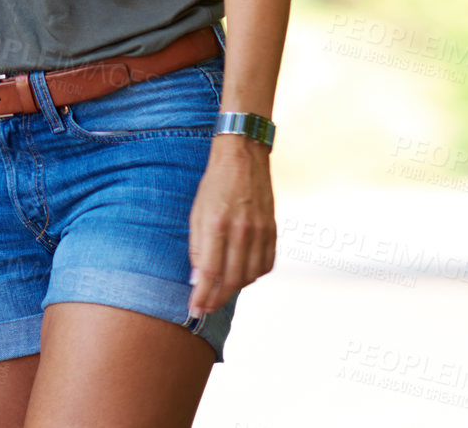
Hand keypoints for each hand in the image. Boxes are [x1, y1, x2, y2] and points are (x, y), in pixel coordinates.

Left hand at [187, 137, 274, 316]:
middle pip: (230, 280)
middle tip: (206, 307)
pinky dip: (253, 275)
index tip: (195, 310)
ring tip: (220, 290)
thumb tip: (197, 280)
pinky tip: (241, 274)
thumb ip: (197, 247)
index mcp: (217, 223)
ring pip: (249, 276)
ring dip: (234, 288)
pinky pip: (265, 266)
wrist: (243, 157)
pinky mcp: (272, 231)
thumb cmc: (214, 184)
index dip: (202, 296)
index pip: (209, 272)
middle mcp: (241, 230)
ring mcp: (260, 231)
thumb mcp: (196, 212)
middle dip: (216, 299)